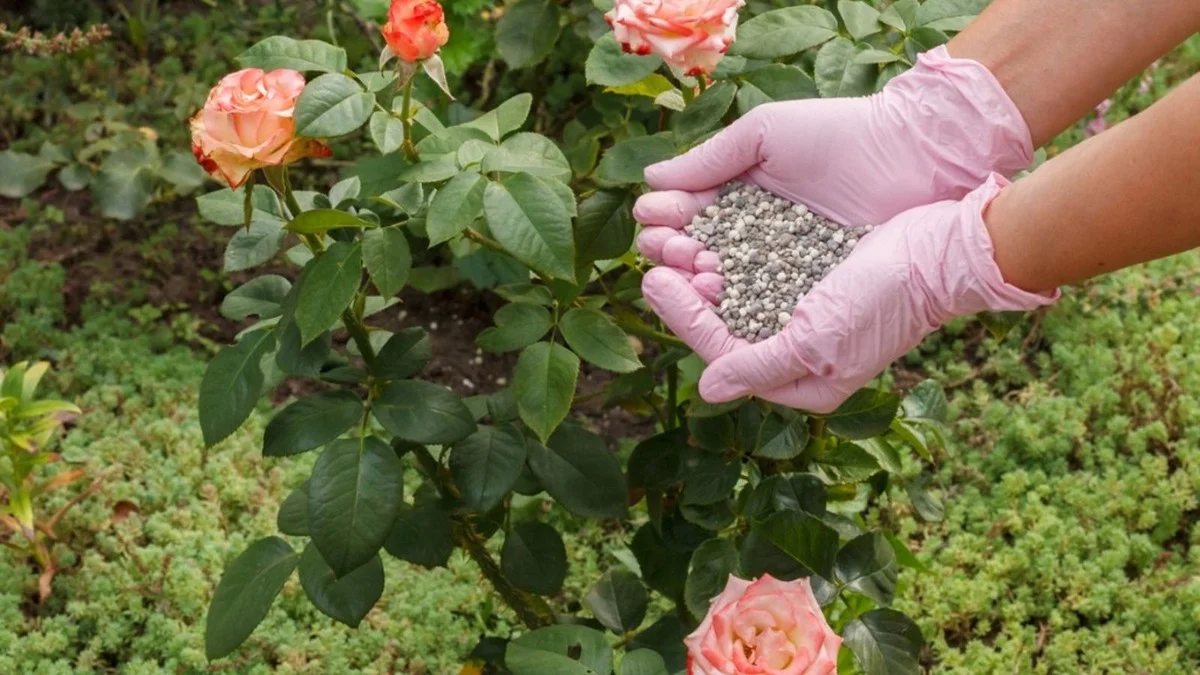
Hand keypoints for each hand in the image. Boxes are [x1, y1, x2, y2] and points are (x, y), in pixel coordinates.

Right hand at [635, 46, 1032, 299]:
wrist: (912, 154)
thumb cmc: (840, 135)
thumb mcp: (765, 135)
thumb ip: (708, 160)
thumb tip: (650, 180)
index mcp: (741, 200)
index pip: (689, 221)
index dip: (667, 224)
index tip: (655, 219)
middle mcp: (756, 241)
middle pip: (697, 260)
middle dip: (673, 255)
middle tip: (668, 248)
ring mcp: (782, 272)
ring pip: (725, 290)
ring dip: (695, 282)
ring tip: (690, 268)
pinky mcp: (810, 297)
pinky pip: (763, 308)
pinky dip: (735, 303)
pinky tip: (715, 289)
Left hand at [642, 176, 1057, 412]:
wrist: (941, 248)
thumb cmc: (883, 299)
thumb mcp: (817, 341)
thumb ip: (759, 366)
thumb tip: (708, 389)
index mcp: (800, 382)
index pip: (722, 353)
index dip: (682, 318)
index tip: (653, 280)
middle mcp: (797, 352)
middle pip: (724, 323)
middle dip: (686, 290)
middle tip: (652, 251)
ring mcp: (804, 314)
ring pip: (736, 293)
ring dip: (702, 265)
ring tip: (673, 237)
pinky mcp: (812, 277)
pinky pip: (758, 268)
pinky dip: (731, 250)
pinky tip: (707, 228)